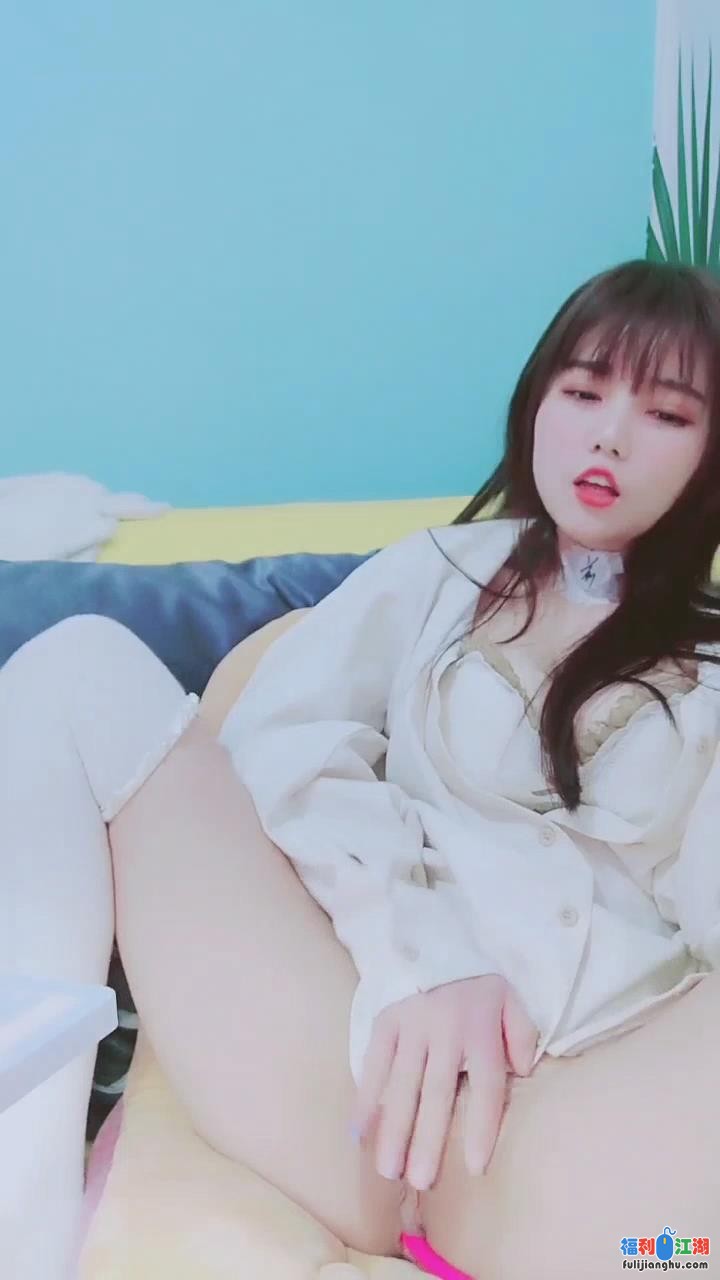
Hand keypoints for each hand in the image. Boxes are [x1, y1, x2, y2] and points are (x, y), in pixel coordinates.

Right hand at [351, 975, 537, 1191]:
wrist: (433, 937)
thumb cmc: (476, 983)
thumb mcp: (510, 998)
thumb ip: (521, 1034)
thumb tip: (521, 1071)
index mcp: (480, 1028)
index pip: (487, 1085)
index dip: (482, 1127)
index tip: (475, 1168)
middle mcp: (445, 1030)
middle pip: (437, 1093)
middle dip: (428, 1140)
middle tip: (420, 1182)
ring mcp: (411, 1025)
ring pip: (402, 1084)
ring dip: (393, 1128)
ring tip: (388, 1169)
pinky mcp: (385, 1020)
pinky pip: (373, 1063)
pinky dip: (365, 1097)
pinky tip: (358, 1132)